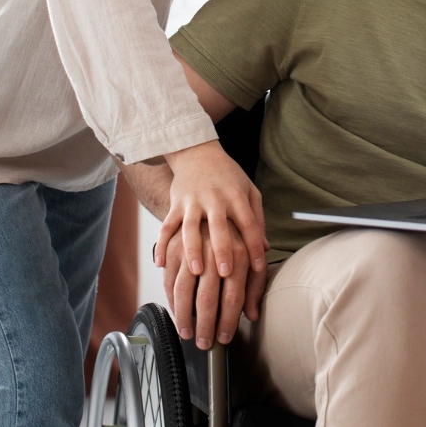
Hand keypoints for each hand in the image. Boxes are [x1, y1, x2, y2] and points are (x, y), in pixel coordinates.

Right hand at [155, 140, 267, 279]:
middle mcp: (214, 198)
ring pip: (190, 227)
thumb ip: (257, 218)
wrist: (197, 152)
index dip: (254, 246)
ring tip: (196, 272)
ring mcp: (192, 201)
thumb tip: (265, 249)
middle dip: (222, 250)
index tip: (258, 268)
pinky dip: (161, 244)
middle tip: (225, 274)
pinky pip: (166, 226)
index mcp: (236, 195)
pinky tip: (161, 263)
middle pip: (219, 226)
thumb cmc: (228, 176)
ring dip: (193, 250)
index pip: (248, 223)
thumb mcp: (248, 190)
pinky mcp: (176, 203)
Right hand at [164, 223, 267, 348]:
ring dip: (183, 314)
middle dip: (206, 324)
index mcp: (240, 247)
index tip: (225, 337)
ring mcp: (191, 242)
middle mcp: (215, 245)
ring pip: (184, 286)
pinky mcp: (173, 239)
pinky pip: (168, 275)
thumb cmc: (235, 221)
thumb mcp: (254, 248)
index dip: (230, 319)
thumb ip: (256, 279)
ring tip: (187, 333)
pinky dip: (168, 294)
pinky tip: (173, 310)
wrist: (208, 179)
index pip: (235, 293)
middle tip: (205, 344)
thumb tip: (253, 314)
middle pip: (208, 295)